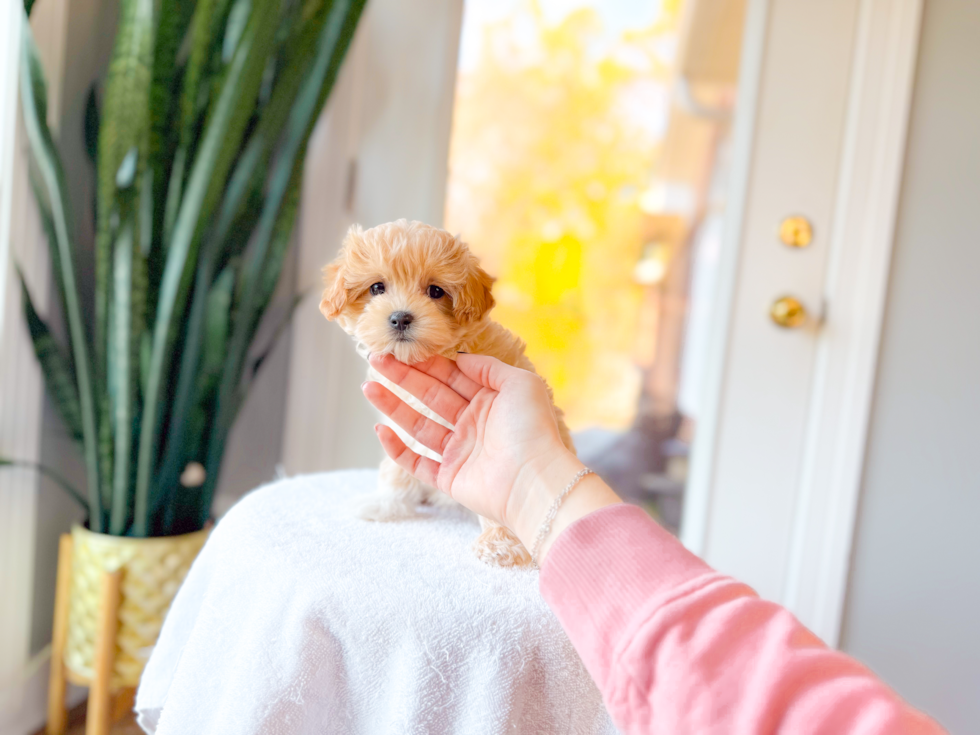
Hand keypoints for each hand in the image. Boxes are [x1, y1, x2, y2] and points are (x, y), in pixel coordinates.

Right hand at [363, 352, 580, 540]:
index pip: (451, 377)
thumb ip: (489, 367)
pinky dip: (397, 449)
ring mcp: (459, 452)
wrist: (534, 481)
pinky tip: (381, 429)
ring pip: (418, 426)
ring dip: (393, 407)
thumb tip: (459, 357)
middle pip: (430, 397)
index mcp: (489, 401)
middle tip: (376, 360)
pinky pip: (417, 463)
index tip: (402, 350)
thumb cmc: (532, 430)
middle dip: (403, 379)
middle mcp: (473, 425)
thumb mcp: (520, 384)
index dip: (426, 364)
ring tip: (369, 387)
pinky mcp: (449, 478)